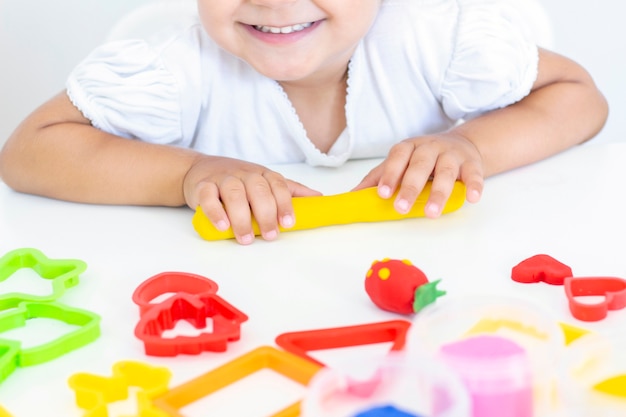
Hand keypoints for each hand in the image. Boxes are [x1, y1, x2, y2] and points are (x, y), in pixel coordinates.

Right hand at [183, 156, 320, 244]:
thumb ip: (290, 191)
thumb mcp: (265, 182)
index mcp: (262, 174)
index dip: (284, 204)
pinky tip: (223, 226)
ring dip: (241, 217)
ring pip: (234, 193)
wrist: (199, 170)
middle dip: (266, 214)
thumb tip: (319, 198)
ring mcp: (223, 179)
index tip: (288, 223)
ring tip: (246, 238)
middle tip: (270, 236)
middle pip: (258, 190)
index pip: (278, 186)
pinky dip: (215, 212)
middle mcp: (244, 174)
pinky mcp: (202, 186)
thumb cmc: (238, 180)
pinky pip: (208, 196)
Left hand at [353, 132, 483, 216]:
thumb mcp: (400, 162)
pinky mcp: (472, 163)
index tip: (382, 193)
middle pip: (419, 166)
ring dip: (439, 193)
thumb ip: (378, 177)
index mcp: (409, 147)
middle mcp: (430, 148)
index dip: (390, 174)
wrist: (461, 144)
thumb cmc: (423, 158)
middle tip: (401, 208)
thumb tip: (352, 195)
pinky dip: (474, 186)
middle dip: (410, 187)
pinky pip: (474, 174)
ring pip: (445, 172)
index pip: (397, 157)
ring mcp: (452, 155)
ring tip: (431, 213)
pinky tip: (472, 199)